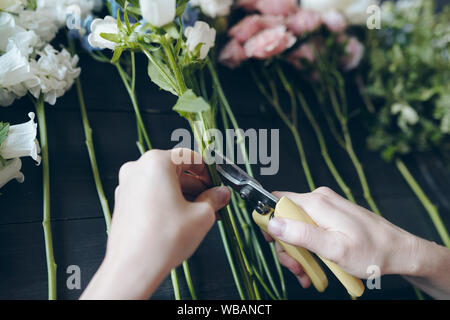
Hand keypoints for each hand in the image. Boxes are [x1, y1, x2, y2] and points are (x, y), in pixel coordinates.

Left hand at [81, 149, 229, 299]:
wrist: (133, 267)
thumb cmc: (162, 239)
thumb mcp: (201, 215)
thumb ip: (214, 199)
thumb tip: (221, 194)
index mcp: (156, 163)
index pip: (189, 156)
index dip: (208, 170)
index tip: (217, 182)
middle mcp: (138, 169)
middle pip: (175, 170)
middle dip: (197, 185)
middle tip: (213, 199)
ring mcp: (127, 186)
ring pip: (163, 183)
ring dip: (184, 195)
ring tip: (202, 213)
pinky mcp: (124, 202)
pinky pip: (151, 194)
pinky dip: (168, 202)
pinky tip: (183, 218)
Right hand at [264, 187, 427, 287]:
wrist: (398, 251)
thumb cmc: (372, 251)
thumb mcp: (334, 248)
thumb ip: (302, 234)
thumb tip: (274, 222)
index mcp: (316, 203)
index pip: (277, 202)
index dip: (270, 222)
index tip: (273, 243)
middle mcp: (318, 200)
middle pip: (285, 218)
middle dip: (287, 246)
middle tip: (297, 268)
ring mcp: (325, 207)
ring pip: (296, 226)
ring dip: (298, 251)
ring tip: (308, 272)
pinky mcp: (330, 215)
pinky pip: (309, 229)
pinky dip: (309, 247)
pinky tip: (315, 264)